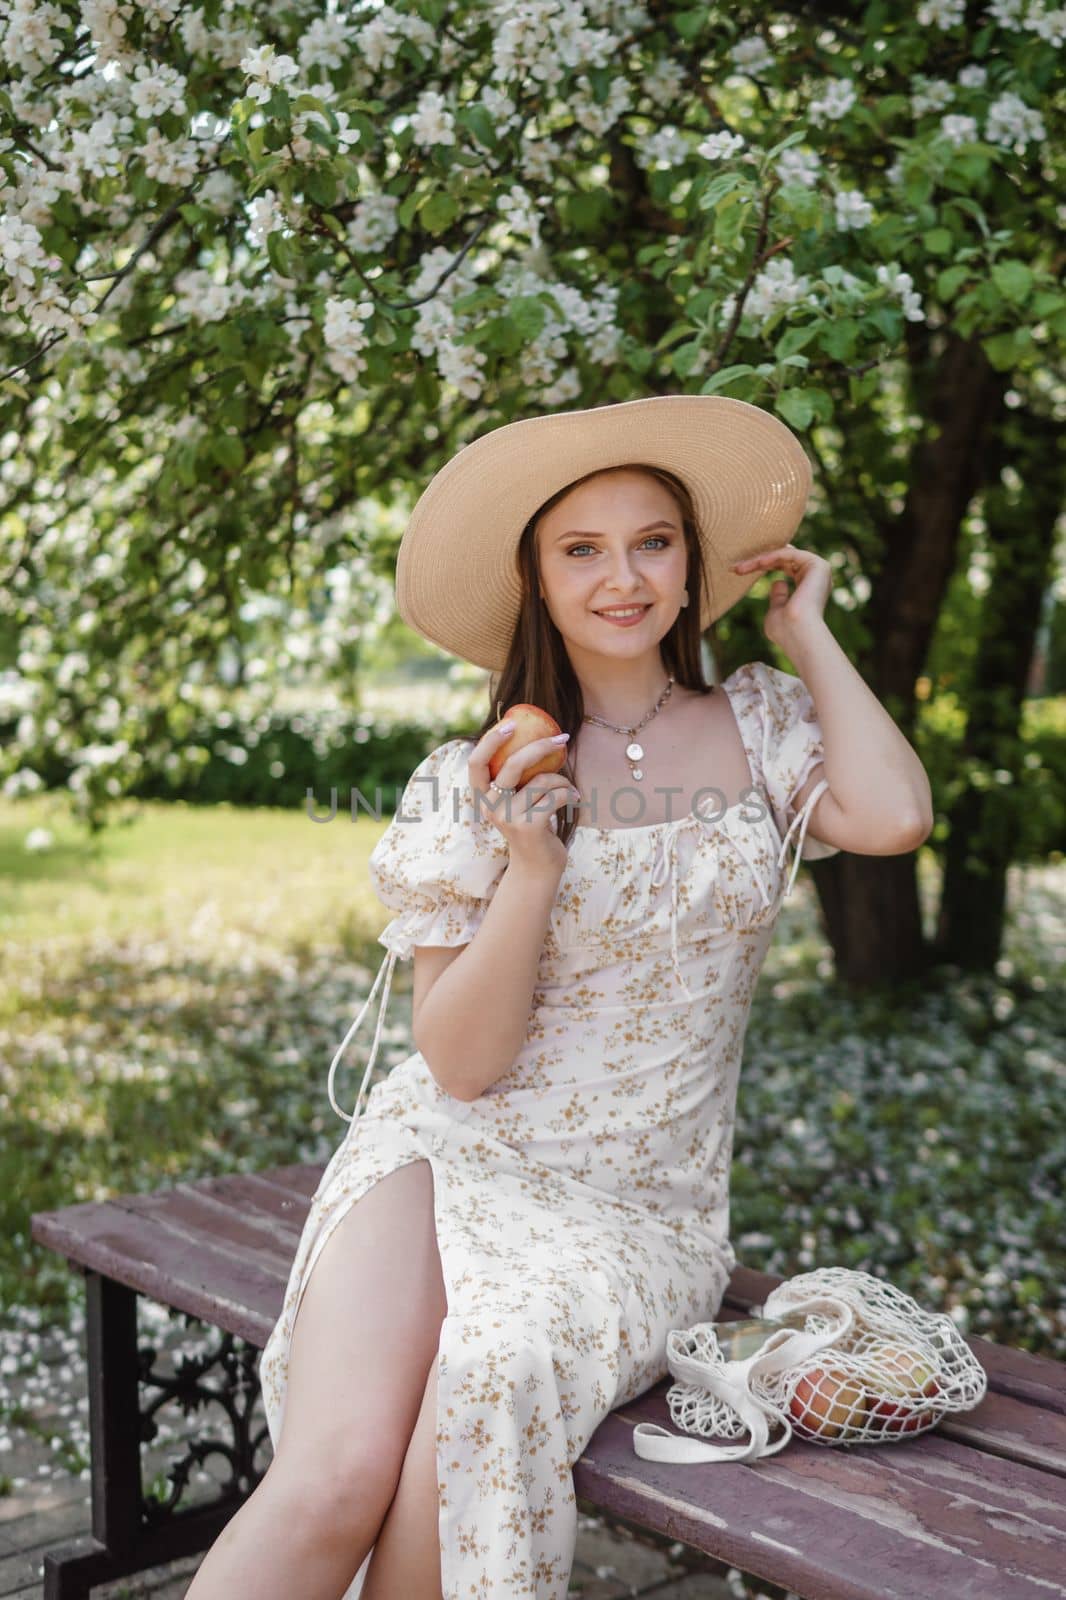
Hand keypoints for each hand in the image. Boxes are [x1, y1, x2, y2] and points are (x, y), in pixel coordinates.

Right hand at [467, 725, 579, 872]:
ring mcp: (509, 818)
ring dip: (562, 781)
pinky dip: (570, 795)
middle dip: (541, 747)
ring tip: (568, 789)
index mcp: (483, 796)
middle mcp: (491, 806)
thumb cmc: (531, 825)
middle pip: (513, 764)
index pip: (476, 762)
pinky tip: (574, 800)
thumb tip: (537, 736)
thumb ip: (516, 777)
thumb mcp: (517, 800)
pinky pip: (556, 797)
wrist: (537, 867)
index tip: (511, 724)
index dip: (490, 740)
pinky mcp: (529, 826)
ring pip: (542, 781)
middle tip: (562, 738)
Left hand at [731, 543, 830, 648]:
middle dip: (757, 561)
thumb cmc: (786, 631)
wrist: (798, 634)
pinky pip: (791, 554)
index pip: (784, 567)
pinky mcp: (818, 566)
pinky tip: (758, 563)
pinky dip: (773, 556)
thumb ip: (778, 598)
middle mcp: (816, 577)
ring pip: (784, 555)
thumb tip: (778, 582)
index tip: (738, 571)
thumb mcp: (776, 612)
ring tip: (741, 568)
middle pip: (782, 559)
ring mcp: (819, 571)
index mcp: (808, 587)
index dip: (761, 566)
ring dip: (761, 559)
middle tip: (736, 567)